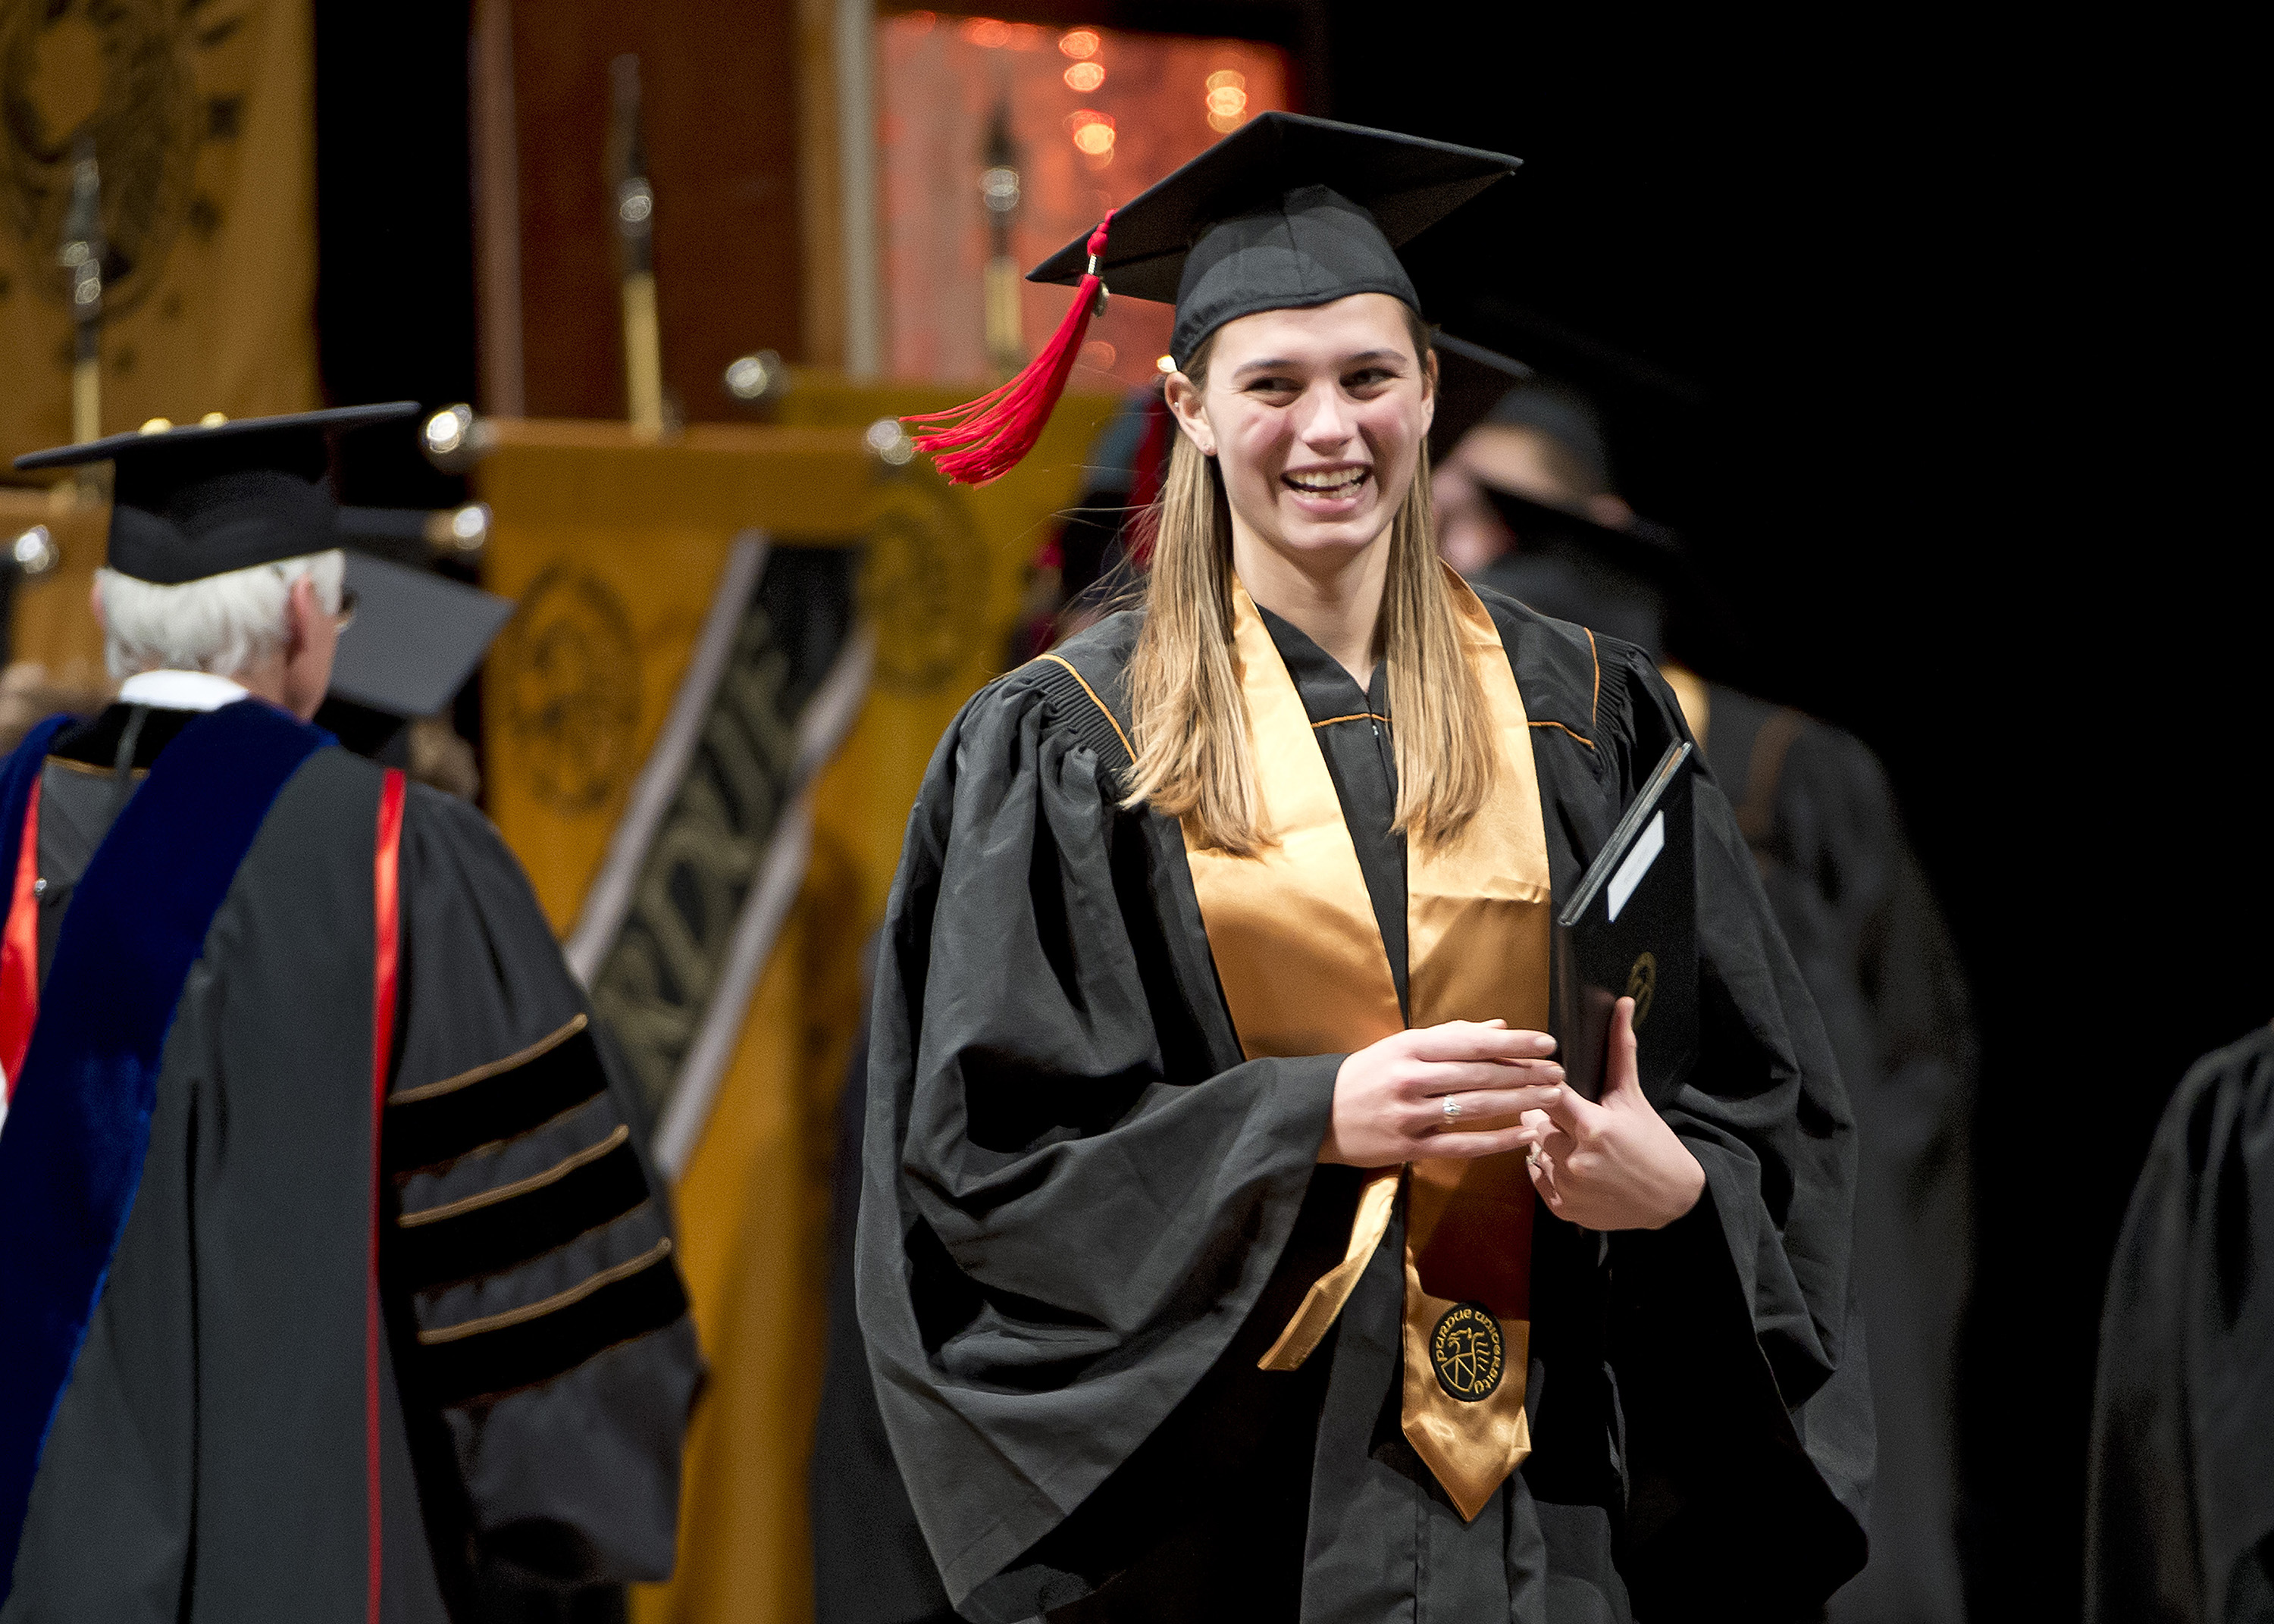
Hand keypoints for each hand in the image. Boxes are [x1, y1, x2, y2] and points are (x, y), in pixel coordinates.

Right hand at [1322, 1020, 1565, 1166]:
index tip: (1548, 1042)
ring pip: (1476, 1108)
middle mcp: (1411, 1078)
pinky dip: (1497, 1140)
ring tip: (1552, 1098)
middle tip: (1559, 1072)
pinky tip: (1524, 1133)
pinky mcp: (1409, 1147)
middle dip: (1525, 1073)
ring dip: (1519, 1102)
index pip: (1472, 1042)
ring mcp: (1410, 1114)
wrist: (1318, 1115)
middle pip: (1480, 1074)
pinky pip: (1462, 1145)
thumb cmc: (1365, 1075)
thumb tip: (1499, 1026)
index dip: (1514, 1043)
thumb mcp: (1400, 1046)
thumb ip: (1450, 1036)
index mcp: (1410, 1047)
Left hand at [1523, 998, 1704, 1229]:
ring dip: (1548, 1145)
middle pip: (1536, 1124)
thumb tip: (1622, 1003)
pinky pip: (1537, 1177)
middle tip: (1572, 1119)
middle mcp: (1576, 1159)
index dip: (1540, 1084)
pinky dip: (1549, 1170)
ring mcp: (1568, 1188)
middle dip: (1549, 1118)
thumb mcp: (1633, 1096)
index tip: (1539, 1079)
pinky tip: (1574, 1165)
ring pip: (1535, 1150)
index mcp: (1593, 1127)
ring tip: (1577, 1144)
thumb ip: (1620, 1050)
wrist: (1672, 1199)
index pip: (1546, 1094)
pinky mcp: (1563, 1210)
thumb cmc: (1653, 1142)